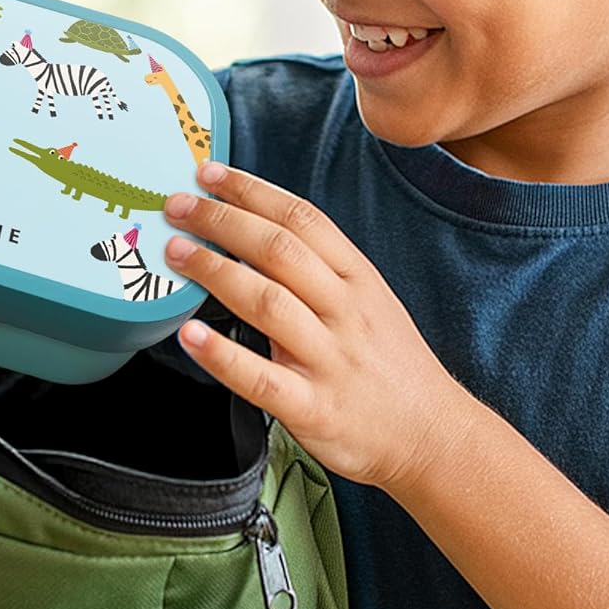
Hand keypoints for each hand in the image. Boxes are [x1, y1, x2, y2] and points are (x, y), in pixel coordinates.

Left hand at [161, 161, 464, 489]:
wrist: (433, 435)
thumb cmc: (391, 367)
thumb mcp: (368, 303)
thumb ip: (319, 271)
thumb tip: (254, 234)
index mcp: (357, 279)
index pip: (302, 218)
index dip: (252, 191)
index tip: (210, 173)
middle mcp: (344, 311)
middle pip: (279, 250)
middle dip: (222, 221)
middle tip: (177, 205)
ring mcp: (330, 360)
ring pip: (268, 302)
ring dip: (215, 271)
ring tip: (175, 253)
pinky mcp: (314, 409)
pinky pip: (262, 378)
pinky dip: (222, 355)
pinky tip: (190, 336)